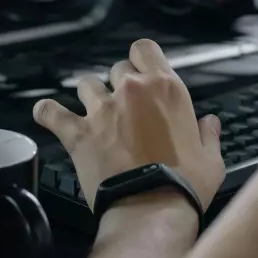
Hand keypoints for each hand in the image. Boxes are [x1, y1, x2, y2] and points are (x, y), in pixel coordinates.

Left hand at [33, 40, 225, 213]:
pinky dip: (47, 112)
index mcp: (166, 88)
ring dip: (90, 96)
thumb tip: (210, 123)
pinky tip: (45, 114)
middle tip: (125, 107)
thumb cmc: (186, 184)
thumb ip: (209, 135)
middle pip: (117, 68)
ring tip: (94, 112)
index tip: (143, 75)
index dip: (141, 60)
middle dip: (120, 84)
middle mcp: (132, 91)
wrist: (152, 209)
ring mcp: (102, 110)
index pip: (144, 49)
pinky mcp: (78, 132)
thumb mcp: (211, 159)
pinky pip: (52, 112)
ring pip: (86, 84)